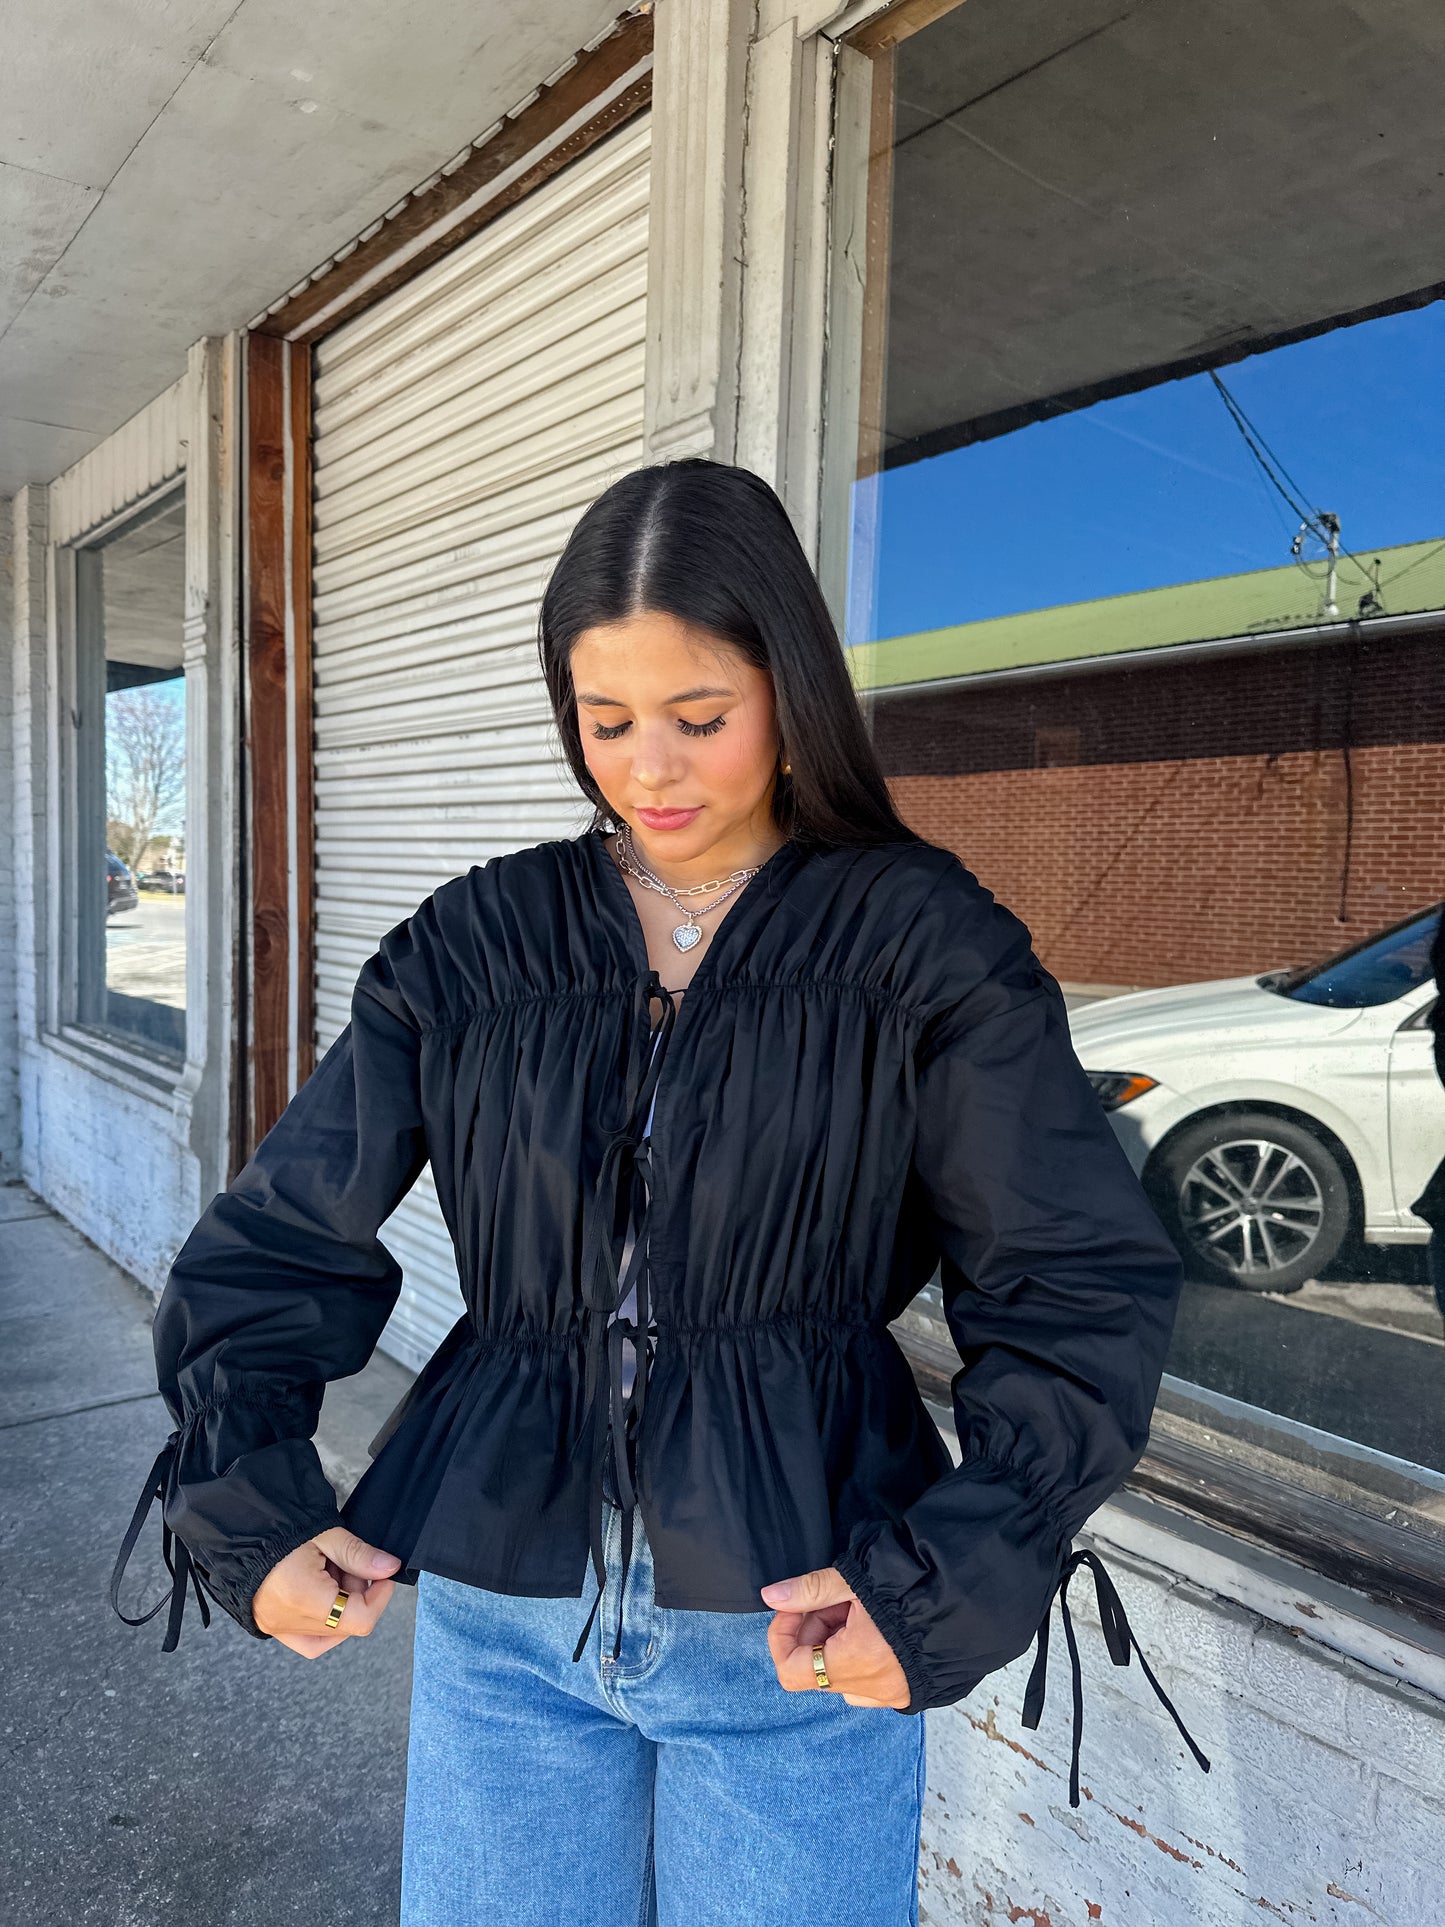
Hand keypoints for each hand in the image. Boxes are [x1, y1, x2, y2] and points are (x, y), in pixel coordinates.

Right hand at [253, 1527, 400, 1658]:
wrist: (239, 1530)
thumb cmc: (279, 1528)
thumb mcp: (325, 1535)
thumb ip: (359, 1555)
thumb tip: (390, 1568)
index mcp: (303, 1598)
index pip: (360, 1619)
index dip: (380, 1597)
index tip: (384, 1574)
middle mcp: (288, 1622)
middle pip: (345, 1625)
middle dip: (358, 1595)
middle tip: (349, 1563)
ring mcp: (276, 1627)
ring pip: (329, 1633)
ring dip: (341, 1605)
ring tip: (332, 1572)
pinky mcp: (270, 1625)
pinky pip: (307, 1639)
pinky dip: (324, 1622)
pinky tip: (326, 1594)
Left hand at [760, 1566, 911, 1709]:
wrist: (970, 1597)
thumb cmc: (912, 1586)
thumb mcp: (855, 1580)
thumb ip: (810, 1590)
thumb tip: (771, 1595)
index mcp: (855, 1663)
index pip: (791, 1669)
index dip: (783, 1633)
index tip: (794, 1605)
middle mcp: (873, 1689)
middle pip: (815, 1668)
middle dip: (814, 1629)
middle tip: (835, 1596)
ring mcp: (893, 1694)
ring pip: (841, 1674)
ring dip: (837, 1642)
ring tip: (859, 1608)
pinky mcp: (909, 1691)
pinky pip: (868, 1681)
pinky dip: (860, 1655)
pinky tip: (876, 1624)